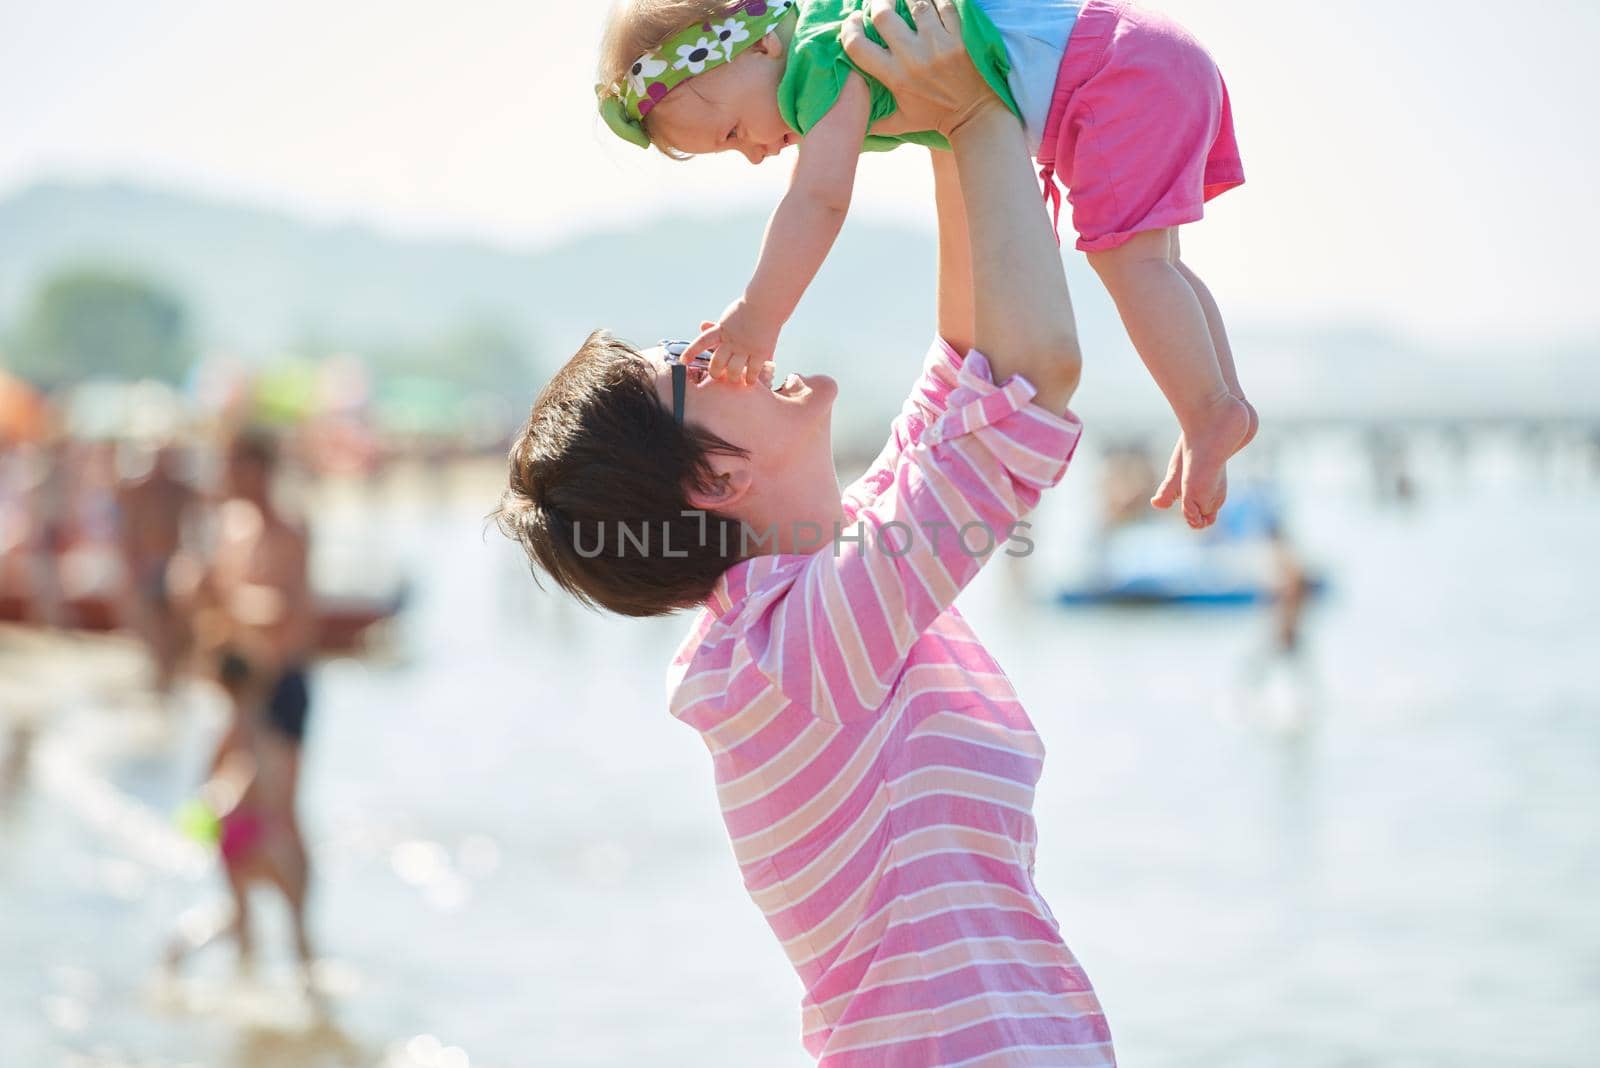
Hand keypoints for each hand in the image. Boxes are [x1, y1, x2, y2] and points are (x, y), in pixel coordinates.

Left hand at [686, 300, 782, 384]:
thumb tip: (702, 325)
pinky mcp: (761, 352)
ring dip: (733, 377)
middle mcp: (732, 340)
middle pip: (717, 363)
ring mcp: (746, 347)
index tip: (683, 361)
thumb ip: (716, 326)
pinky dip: (750, 378)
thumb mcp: (728, 317)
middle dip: (715, 372)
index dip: (691, 352)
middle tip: (717, 375)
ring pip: (734, 370)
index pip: (702, 342)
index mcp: (721, 330)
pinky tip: (750, 381)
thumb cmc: (747, 310)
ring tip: (735, 379)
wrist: (766, 304)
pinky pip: (753, 371)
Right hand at [841, 0, 1002, 139]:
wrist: (974, 116)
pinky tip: (931, 2)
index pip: (858, 46)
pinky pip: (946, 5)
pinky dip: (937, 0)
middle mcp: (914, 58)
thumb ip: (874, 120)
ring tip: (907, 0)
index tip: (854, 20)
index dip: (850, 28)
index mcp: (895, 77)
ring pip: (917, 3)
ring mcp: (939, 45)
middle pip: (884, 16)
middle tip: (882, 2)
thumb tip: (848, 115)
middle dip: (879, 3)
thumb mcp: (900, 122)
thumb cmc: (935, 118)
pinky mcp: (961, 38)